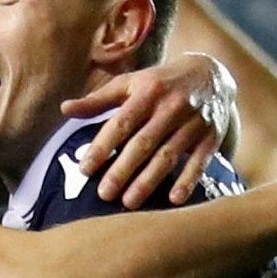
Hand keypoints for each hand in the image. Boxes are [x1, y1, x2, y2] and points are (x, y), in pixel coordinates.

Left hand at [61, 51, 234, 206]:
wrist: (212, 74)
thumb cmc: (161, 82)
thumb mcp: (131, 83)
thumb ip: (99, 100)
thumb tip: (64, 110)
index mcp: (147, 92)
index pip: (121, 123)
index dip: (103, 146)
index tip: (85, 170)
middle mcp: (171, 106)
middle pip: (143, 143)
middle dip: (123, 170)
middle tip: (104, 194)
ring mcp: (193, 123)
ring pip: (168, 155)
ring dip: (148, 181)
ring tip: (129, 203)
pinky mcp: (211, 137)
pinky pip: (199, 161)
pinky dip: (188, 180)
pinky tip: (174, 200)